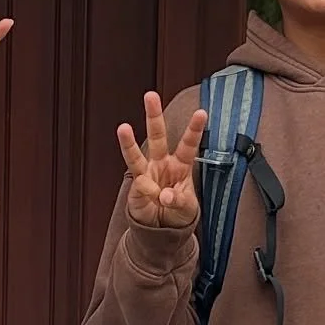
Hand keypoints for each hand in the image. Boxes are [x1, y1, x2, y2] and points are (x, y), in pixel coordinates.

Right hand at [118, 92, 207, 228]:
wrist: (161, 228)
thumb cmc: (178, 212)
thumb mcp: (187, 208)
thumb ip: (178, 200)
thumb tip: (162, 195)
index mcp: (181, 165)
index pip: (188, 144)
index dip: (194, 129)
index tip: (201, 112)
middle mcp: (161, 164)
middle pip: (156, 136)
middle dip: (153, 116)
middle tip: (150, 95)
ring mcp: (146, 174)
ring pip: (135, 155)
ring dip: (128, 141)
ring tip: (123, 128)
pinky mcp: (135, 189)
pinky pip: (139, 186)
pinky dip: (147, 193)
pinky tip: (154, 199)